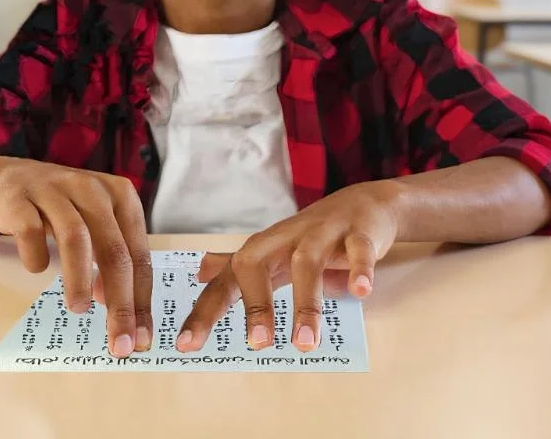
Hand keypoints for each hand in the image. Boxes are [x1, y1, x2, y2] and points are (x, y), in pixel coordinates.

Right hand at [0, 157, 151, 356]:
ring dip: (80, 279)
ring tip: (79, 310)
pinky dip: (36, 255)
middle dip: (120, 301)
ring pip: (77, 237)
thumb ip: (112, 259)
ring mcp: (56, 191)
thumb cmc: (64, 210)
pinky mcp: (22, 198)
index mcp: (121, 196)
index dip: (142, 299)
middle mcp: (93, 189)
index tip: (141, 339)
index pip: (139, 254)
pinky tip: (37, 269)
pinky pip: (31, 230)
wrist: (11, 180)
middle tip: (118, 342)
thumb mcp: (95, 226)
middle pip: (115, 250)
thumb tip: (118, 305)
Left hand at [175, 181, 398, 352]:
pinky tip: (359, 291)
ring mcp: (321, 234)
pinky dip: (358, 269)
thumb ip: (239, 266)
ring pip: (307, 264)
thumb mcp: (275, 252)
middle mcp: (286, 239)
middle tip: (258, 343)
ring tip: (304, 342)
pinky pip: (357, 249)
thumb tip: (198, 272)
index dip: (205, 312)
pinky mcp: (357, 232)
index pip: (226, 282)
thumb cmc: (313, 236)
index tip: (186, 345)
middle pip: (256, 264)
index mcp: (263, 251)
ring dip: (305, 303)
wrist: (364, 204)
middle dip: (255, 304)